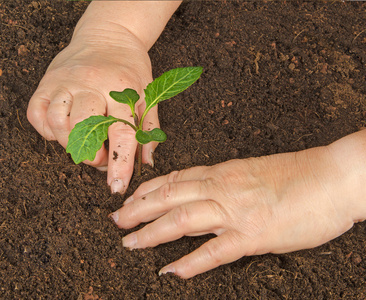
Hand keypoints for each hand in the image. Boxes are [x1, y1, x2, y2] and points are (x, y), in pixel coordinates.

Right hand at [27, 27, 157, 192]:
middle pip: (85, 130)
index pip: (122, 133)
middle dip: (94, 156)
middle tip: (102, 157)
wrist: (109, 36)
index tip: (116, 187)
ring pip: (58, 123)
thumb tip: (146, 163)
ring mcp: (66, 82)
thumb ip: (149, 129)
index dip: (120, 164)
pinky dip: (49, 130)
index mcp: (121, 89)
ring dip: (70, 144)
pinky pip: (38, 114)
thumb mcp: (149, 95)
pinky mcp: (47, 82)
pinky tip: (64, 129)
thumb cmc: (131, 69)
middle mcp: (91, 84)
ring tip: (84, 142)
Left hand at [110, 146, 358, 277]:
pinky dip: (191, 263)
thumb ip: (227, 184)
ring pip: (182, 219)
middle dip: (139, 209)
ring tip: (129, 242)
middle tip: (117, 220)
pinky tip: (171, 272)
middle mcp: (223, 188)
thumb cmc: (298, 173)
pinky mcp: (254, 236)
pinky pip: (215, 251)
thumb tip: (206, 197)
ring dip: (152, 232)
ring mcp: (236, 212)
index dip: (149, 189)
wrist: (332, 176)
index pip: (176, 179)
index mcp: (225, 172)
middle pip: (170, 196)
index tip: (132, 198)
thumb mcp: (253, 172)